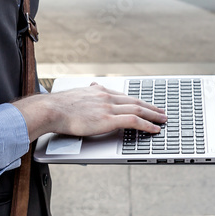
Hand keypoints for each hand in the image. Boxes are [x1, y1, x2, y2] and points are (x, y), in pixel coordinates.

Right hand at [14, 82, 165, 140]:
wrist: (51, 109)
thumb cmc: (59, 106)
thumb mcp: (76, 94)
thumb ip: (87, 92)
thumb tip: (92, 86)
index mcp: (99, 91)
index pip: (123, 96)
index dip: (137, 101)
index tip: (145, 104)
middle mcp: (106, 96)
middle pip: (134, 101)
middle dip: (150, 106)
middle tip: (161, 111)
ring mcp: (108, 107)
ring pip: (137, 109)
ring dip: (153, 115)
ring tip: (163, 120)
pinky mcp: (108, 119)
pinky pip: (133, 120)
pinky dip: (146, 124)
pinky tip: (154, 129)